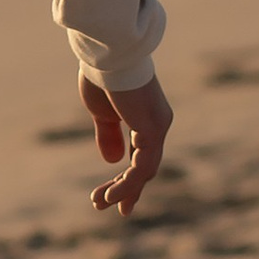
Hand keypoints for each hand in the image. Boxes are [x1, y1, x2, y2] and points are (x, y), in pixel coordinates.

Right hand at [83, 70, 173, 217]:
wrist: (107, 53)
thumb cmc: (102, 75)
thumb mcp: (102, 112)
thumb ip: (107, 135)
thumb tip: (111, 161)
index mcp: (147, 117)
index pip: (141, 155)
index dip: (127, 178)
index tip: (110, 198)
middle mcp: (158, 123)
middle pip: (146, 167)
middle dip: (124, 188)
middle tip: (102, 205)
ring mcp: (158, 127)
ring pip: (146, 171)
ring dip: (123, 190)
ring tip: (100, 202)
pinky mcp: (152, 129)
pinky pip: (142, 167)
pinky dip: (127, 184)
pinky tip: (111, 195)